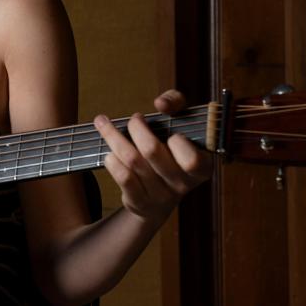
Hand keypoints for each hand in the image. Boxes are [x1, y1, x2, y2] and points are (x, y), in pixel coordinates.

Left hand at [96, 89, 211, 226]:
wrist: (161, 196)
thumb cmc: (173, 149)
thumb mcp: (182, 123)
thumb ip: (176, 103)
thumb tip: (161, 103)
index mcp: (202, 167)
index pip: (192, 160)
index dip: (179, 143)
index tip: (172, 133)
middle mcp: (182, 184)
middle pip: (152, 150)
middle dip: (136, 128)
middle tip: (134, 120)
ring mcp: (160, 196)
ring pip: (132, 160)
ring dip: (114, 137)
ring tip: (103, 123)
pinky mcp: (140, 202)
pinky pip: (123, 177)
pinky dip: (112, 160)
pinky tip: (109, 151)